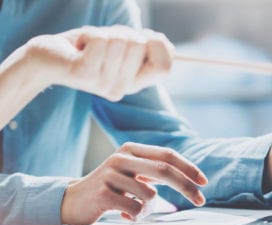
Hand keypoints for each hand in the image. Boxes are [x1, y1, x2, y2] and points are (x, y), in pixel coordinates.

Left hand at [25, 25, 173, 100]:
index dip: (158, 45)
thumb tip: (164, 44)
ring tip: (91, 46)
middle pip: (141, 46)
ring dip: (105, 33)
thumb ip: (146, 46)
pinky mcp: (85, 74)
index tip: (141, 38)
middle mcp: (122, 89)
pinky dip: (89, 34)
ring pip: (120, 40)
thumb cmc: (89, 48)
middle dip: (123, 32)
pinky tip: (80, 47)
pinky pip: (100, 40)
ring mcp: (103, 84)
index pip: (165, 67)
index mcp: (134, 83)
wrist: (49, 58)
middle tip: (106, 44)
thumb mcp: (123, 46)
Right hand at [61, 142, 207, 224]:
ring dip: (149, 209)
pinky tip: (122, 214)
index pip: (167, 155)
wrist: (73, 199)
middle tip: (200, 200)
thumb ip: (153, 170)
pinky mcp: (102, 193)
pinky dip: (134, 216)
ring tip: (134, 210)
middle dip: (186, 186)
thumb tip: (186, 178)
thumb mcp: (131, 172)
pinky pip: (134, 209)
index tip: (203, 182)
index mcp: (131, 149)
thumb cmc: (110, 187)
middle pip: (164, 170)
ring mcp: (110, 174)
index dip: (188, 167)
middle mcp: (121, 157)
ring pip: (150, 195)